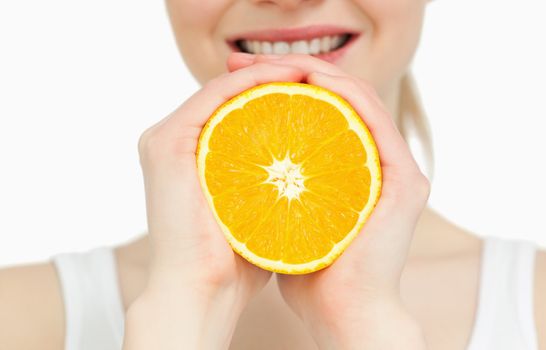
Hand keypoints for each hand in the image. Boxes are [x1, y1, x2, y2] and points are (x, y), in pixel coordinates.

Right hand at [123, 60, 306, 349]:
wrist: (202, 291)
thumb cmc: (236, 261)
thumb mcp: (260, 210)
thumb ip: (273, 184)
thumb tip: (313, 168)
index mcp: (190, 154)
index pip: (236, 110)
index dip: (274, 93)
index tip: (314, 91)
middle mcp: (172, 141)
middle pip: (229, 96)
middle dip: (272, 79)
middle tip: (312, 74)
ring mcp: (165, 140)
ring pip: (224, 89)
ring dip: (268, 73)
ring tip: (308, 71)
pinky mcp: (167, 143)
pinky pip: (215, 97)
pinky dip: (253, 83)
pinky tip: (288, 79)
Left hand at [228, 52, 429, 349]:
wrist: (344, 315)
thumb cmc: (312, 275)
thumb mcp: (285, 220)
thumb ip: (275, 194)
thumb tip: (239, 168)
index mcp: (354, 173)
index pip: (323, 114)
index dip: (285, 88)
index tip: (239, 79)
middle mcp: (380, 165)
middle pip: (340, 101)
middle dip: (294, 74)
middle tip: (247, 63)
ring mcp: (397, 171)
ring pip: (361, 102)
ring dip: (320, 74)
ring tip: (277, 63)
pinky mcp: (406, 181)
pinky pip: (376, 122)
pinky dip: (347, 95)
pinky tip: (316, 80)